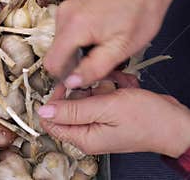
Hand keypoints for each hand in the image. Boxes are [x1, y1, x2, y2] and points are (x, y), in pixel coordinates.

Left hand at [39, 88, 189, 157]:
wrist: (176, 123)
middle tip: (102, 85)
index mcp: (83, 137)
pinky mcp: (109, 113)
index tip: (66, 84)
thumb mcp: (105, 109)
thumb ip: (72, 110)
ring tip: (118, 86)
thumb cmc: (147, 120)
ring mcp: (99, 122)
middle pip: (69, 105)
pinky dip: (111, 87)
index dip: (54, 100)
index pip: (50, 121)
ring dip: (101, 85)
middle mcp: (88, 131)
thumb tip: (43, 111)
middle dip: (84, 89)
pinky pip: (101, 95)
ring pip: (86, 96)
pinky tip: (124, 86)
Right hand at [43, 0, 178, 88]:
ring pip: (59, 46)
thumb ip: (93, 69)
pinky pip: (65, 35)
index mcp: (74, 27)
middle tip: (98, 64)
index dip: (65, 76)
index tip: (84, 77)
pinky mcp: (68, 9)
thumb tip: (70, 83)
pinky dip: (77, 43)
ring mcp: (64, 11)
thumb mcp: (120, 49)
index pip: (51, 64)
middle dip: (73, 65)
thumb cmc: (139, 15)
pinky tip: (96, 40)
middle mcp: (63, 17)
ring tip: (100, 50)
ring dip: (76, 54)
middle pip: (55, 55)